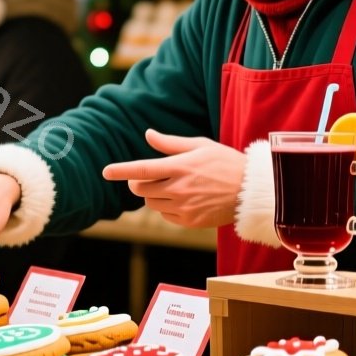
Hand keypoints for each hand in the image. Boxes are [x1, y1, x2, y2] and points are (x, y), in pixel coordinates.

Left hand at [101, 129, 244, 227]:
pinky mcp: (189, 221)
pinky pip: (165, 215)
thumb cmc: (226, 163)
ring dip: (153, 195)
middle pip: (141, 188)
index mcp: (180, 167)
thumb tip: (148, 134)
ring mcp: (183, 207)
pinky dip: (167, 207)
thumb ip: (171, 143)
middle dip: (139, 182)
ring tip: (174, 186)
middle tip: (150, 177)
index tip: (105, 172)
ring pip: (151, 203)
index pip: (142, 169)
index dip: (121, 170)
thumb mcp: (200, 146)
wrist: (250, 191)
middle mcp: (179, 188)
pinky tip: (184, 199)